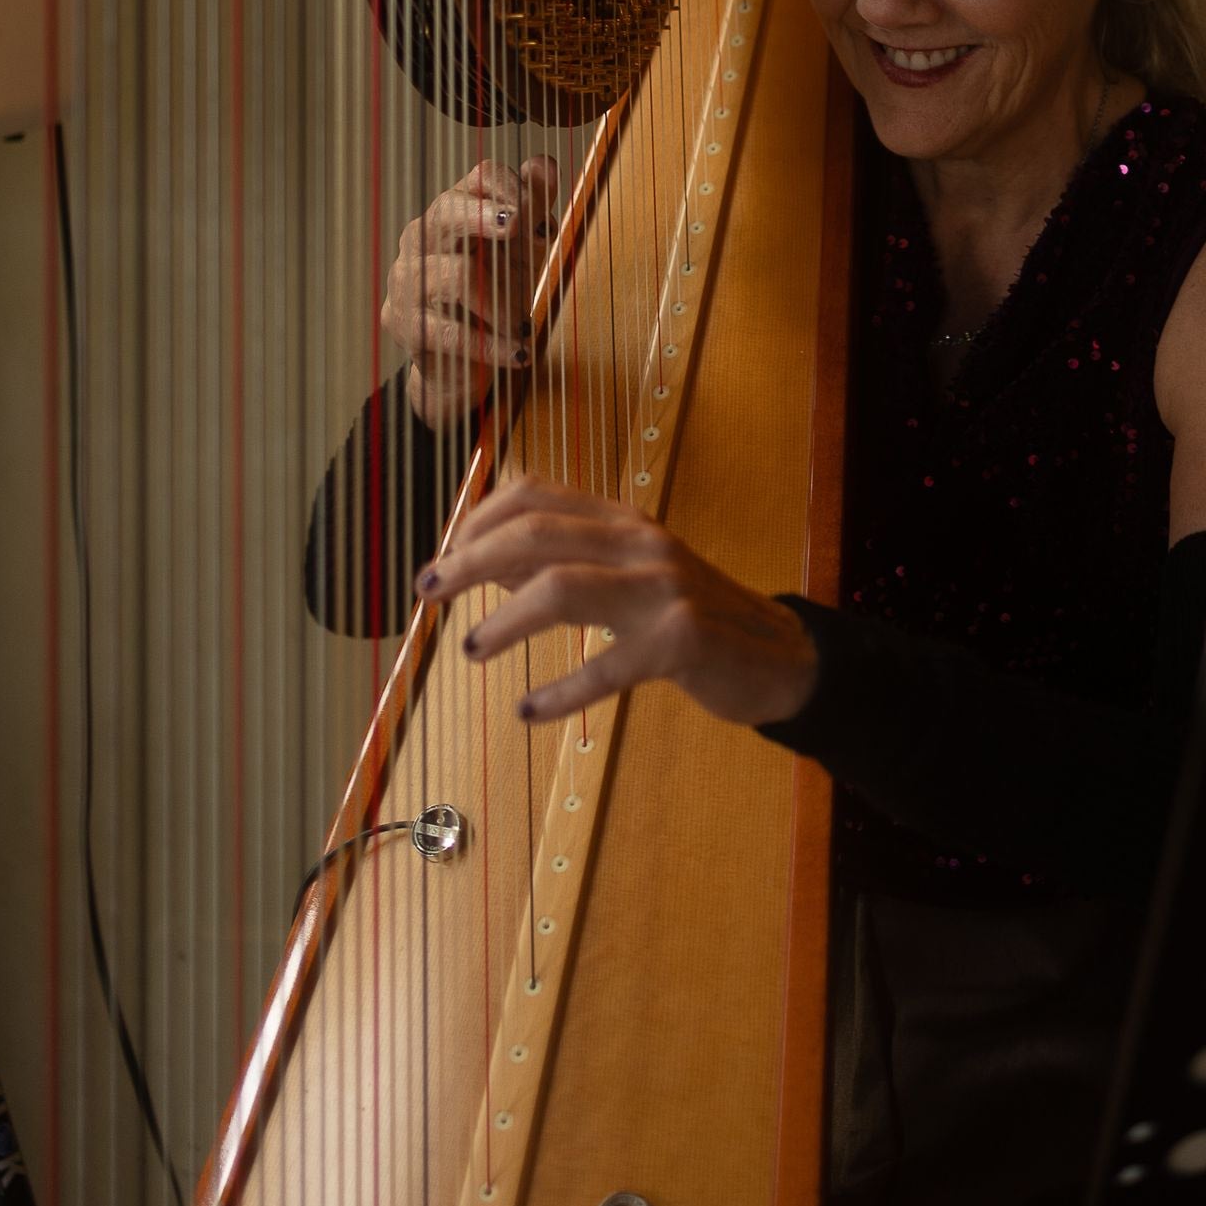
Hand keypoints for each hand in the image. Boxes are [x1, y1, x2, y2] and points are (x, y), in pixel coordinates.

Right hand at [383, 157, 559, 427]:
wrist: (452, 359)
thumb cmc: (489, 290)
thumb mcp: (517, 249)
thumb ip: (533, 205)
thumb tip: (546, 163)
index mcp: (454, 208)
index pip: (481, 177)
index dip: (514, 189)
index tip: (542, 219)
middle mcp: (423, 235)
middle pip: (449, 210)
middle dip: (484, 216)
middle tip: (517, 227)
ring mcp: (408, 277)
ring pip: (456, 276)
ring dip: (503, 302)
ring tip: (523, 323)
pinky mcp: (403, 322)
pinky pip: (451, 332)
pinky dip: (493, 346)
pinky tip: (519, 352)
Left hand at [416, 478, 819, 730]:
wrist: (777, 656)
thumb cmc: (690, 617)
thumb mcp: (628, 575)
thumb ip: (563, 563)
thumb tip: (484, 564)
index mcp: (623, 520)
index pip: (535, 495)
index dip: (477, 521)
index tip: (443, 557)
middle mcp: (640, 543)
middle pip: (536, 533)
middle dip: (470, 560)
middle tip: (428, 592)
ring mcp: (663, 590)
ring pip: (563, 587)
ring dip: (504, 619)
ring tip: (471, 648)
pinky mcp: (681, 642)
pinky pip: (606, 666)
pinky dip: (560, 691)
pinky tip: (529, 710)